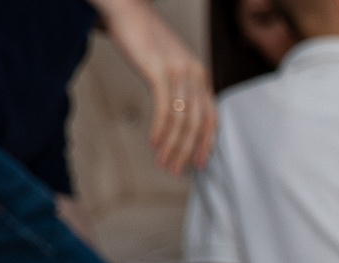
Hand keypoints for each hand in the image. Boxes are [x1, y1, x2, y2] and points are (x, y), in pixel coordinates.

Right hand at [95, 0, 216, 172]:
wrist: (127, 9)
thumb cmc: (145, 38)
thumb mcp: (170, 64)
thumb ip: (178, 87)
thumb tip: (176, 115)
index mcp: (201, 75)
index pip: (211, 117)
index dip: (206, 143)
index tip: (199, 163)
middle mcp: (195, 75)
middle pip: (198, 124)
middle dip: (188, 152)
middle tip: (177, 171)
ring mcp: (179, 73)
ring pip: (182, 120)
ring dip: (173, 146)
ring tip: (164, 162)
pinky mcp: (160, 71)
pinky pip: (165, 109)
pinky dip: (161, 130)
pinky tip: (154, 143)